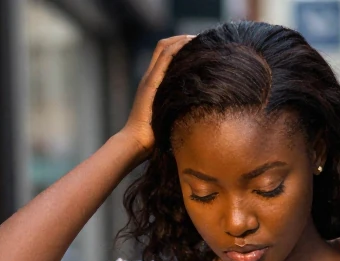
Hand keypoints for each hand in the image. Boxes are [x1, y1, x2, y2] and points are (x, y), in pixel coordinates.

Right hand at [119, 35, 194, 156]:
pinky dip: (178, 47)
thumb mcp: (171, 117)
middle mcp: (151, 77)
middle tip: (202, 40)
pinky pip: (165, 57)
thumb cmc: (155, 137)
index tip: (200, 47)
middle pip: (164, 46)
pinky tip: (191, 44)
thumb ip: (180, 108)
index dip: (181, 46)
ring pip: (165, 48)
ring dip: (183, 40)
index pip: (166, 55)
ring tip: (200, 39)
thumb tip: (201, 108)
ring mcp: (150, 78)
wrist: (137, 142)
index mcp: (154, 83)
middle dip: (183, 39)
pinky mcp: (151, 83)